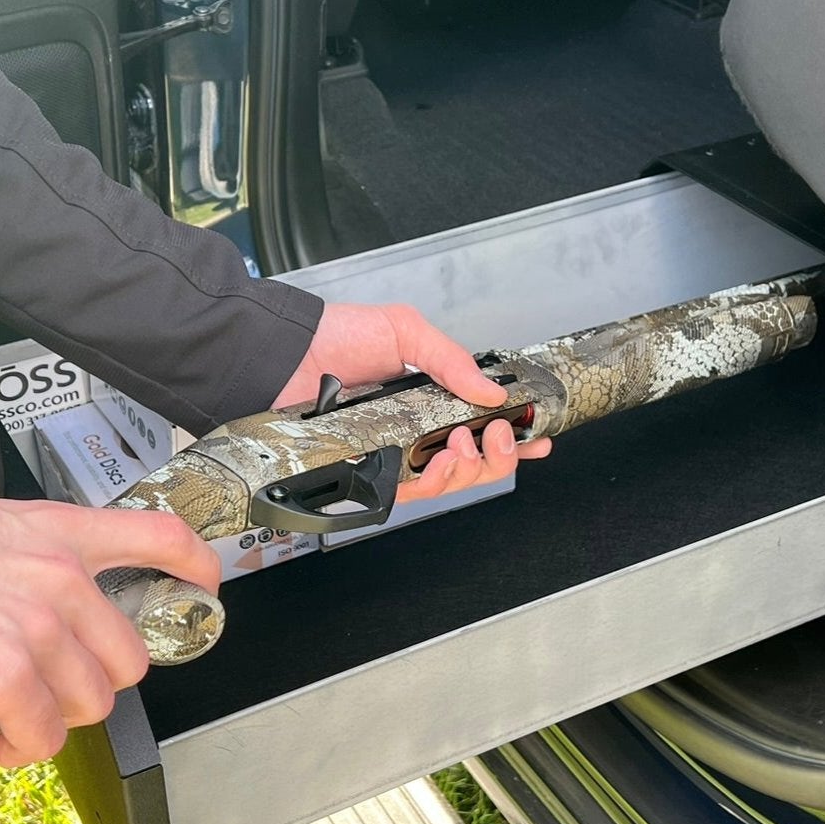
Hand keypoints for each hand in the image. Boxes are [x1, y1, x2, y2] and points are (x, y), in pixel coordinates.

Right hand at [0, 496, 220, 766]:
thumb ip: (28, 560)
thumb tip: (41, 609)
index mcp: (58, 532)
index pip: (158, 536)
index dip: (195, 567)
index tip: (205, 586)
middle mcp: (61, 576)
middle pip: (127, 657)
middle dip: (89, 685)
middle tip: (42, 691)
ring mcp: (37, 625)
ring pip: (89, 704)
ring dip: (50, 721)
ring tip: (6, 716)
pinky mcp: (5, 672)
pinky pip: (39, 735)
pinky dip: (16, 749)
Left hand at [273, 302, 551, 501]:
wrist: (286, 353)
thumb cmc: (336, 336)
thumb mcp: (405, 331)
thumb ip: (451, 360)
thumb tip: (492, 392)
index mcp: (429, 399)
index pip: (480, 426)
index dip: (513, 438)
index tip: (538, 438)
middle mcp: (414, 431)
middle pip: (472, 463)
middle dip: (498, 456)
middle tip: (496, 435)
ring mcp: (392, 454)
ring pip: (446, 483)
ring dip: (468, 469)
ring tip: (463, 443)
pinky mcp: (366, 472)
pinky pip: (409, 492)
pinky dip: (432, 481)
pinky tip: (439, 462)